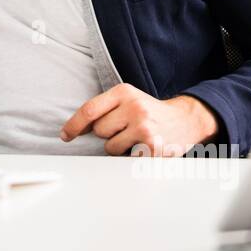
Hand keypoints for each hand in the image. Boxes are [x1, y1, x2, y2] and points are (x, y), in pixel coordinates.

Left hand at [59, 84, 217, 155]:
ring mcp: (144, 127)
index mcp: (124, 92)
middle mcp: (134, 107)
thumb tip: (76, 128)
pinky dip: (131, 155)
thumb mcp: (128, 99)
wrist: (185, 120)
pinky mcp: (152, 146)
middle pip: (98, 130)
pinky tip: (143, 146)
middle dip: (105, 134)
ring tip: (134, 137)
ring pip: (110, 146)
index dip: (73, 125)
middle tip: (124, 129)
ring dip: (117, 146)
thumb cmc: (150, 111)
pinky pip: (126, 157)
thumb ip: (104, 109)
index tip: (65, 135)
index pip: (89, 110)